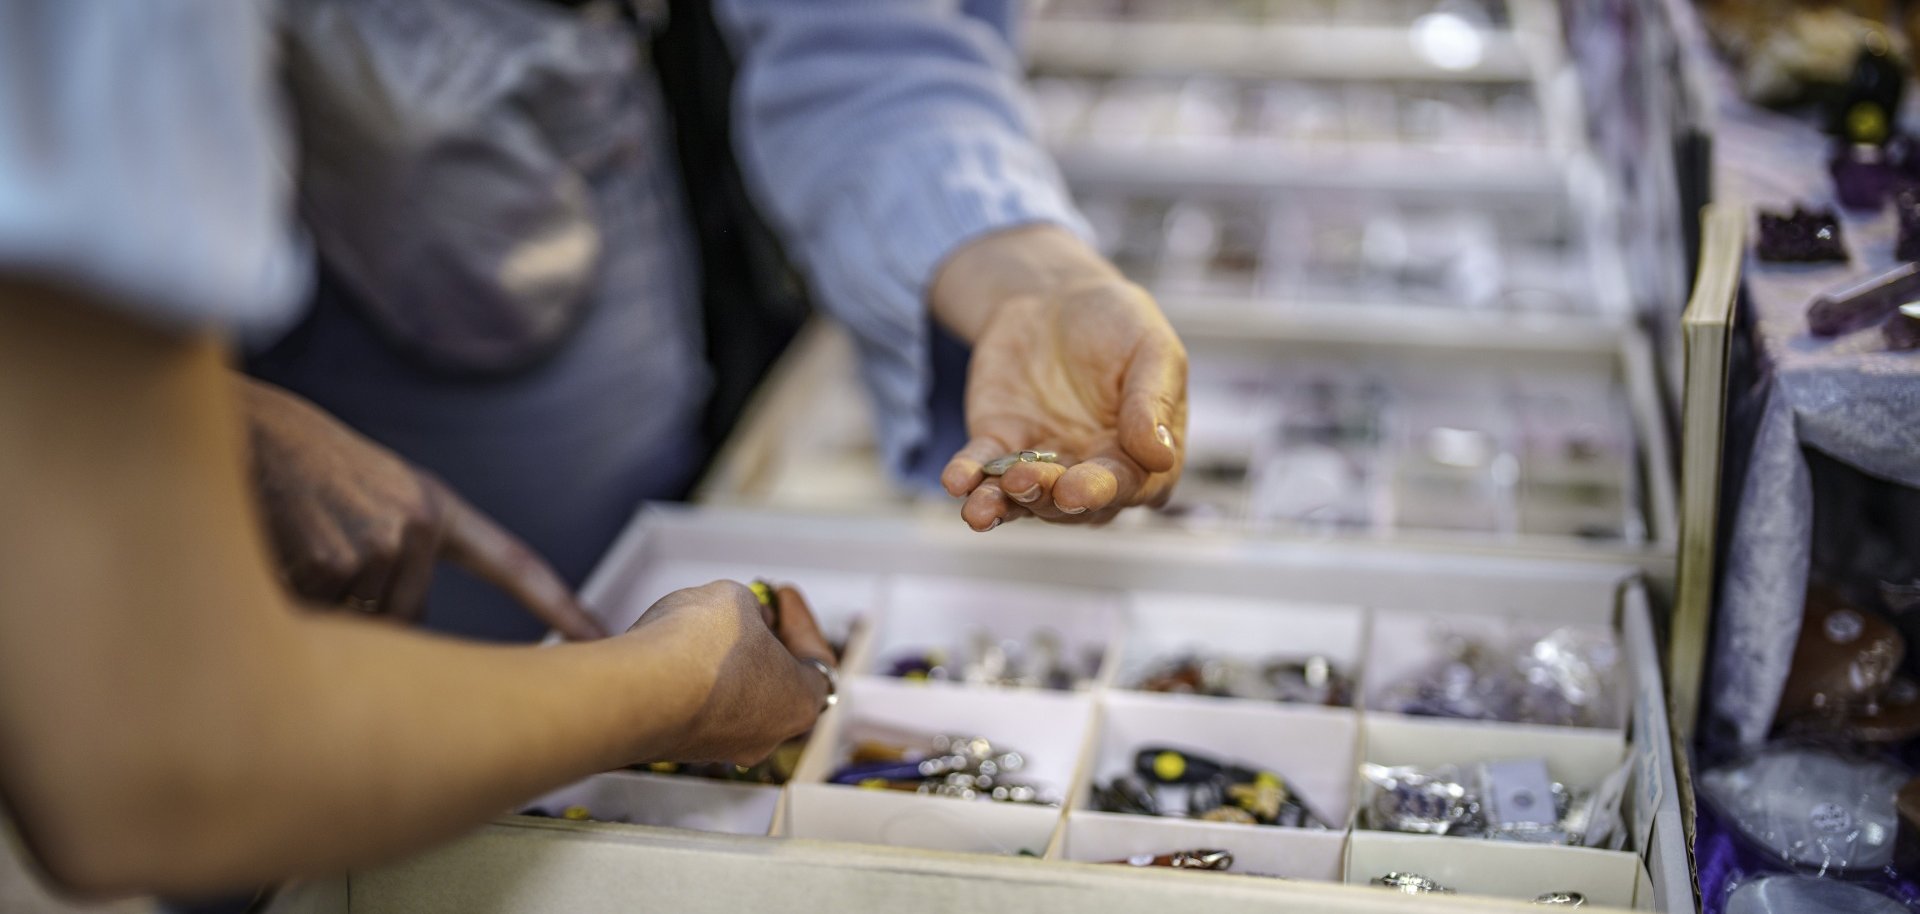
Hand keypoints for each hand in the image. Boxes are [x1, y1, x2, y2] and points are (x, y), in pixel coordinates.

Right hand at [239, 378, 604, 638]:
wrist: (241, 426)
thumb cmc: (299, 464)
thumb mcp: (372, 492)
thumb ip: (401, 549)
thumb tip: (401, 627)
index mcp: (435, 507)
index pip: (512, 563)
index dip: (558, 604)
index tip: (598, 635)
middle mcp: (419, 526)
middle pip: (408, 621)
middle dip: (366, 617)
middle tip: (324, 556)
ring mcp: (380, 544)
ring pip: (354, 624)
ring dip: (316, 605)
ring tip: (292, 542)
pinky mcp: (334, 561)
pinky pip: (314, 616)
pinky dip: (288, 599)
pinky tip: (274, 548)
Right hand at [627, 581, 832, 765]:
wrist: (633, 691)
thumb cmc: (697, 650)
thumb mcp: (736, 600)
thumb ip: (751, 609)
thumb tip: (746, 617)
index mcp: (798, 703)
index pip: (817, 660)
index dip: (800, 621)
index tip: (780, 594)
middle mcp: (765, 736)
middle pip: (776, 683)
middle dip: (765, 642)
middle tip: (751, 609)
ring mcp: (720, 746)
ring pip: (735, 698)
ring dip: (728, 661)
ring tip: (709, 624)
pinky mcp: (680, 746)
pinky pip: (698, 707)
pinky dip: (695, 679)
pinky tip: (679, 651)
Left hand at [932, 225, 1187, 530]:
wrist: (1058, 296)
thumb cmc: (1119, 324)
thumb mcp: (1152, 350)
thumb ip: (1154, 403)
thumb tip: (1161, 456)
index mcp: (1141, 457)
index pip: (1129, 487)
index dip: (1104, 492)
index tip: (1077, 490)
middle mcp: (1092, 471)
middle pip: (1072, 501)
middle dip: (1049, 497)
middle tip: (1029, 482)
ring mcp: (1043, 464)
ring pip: (1024, 497)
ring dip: (1003, 504)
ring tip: (982, 507)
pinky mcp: (999, 442)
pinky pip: (982, 466)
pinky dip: (968, 476)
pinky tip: (956, 481)